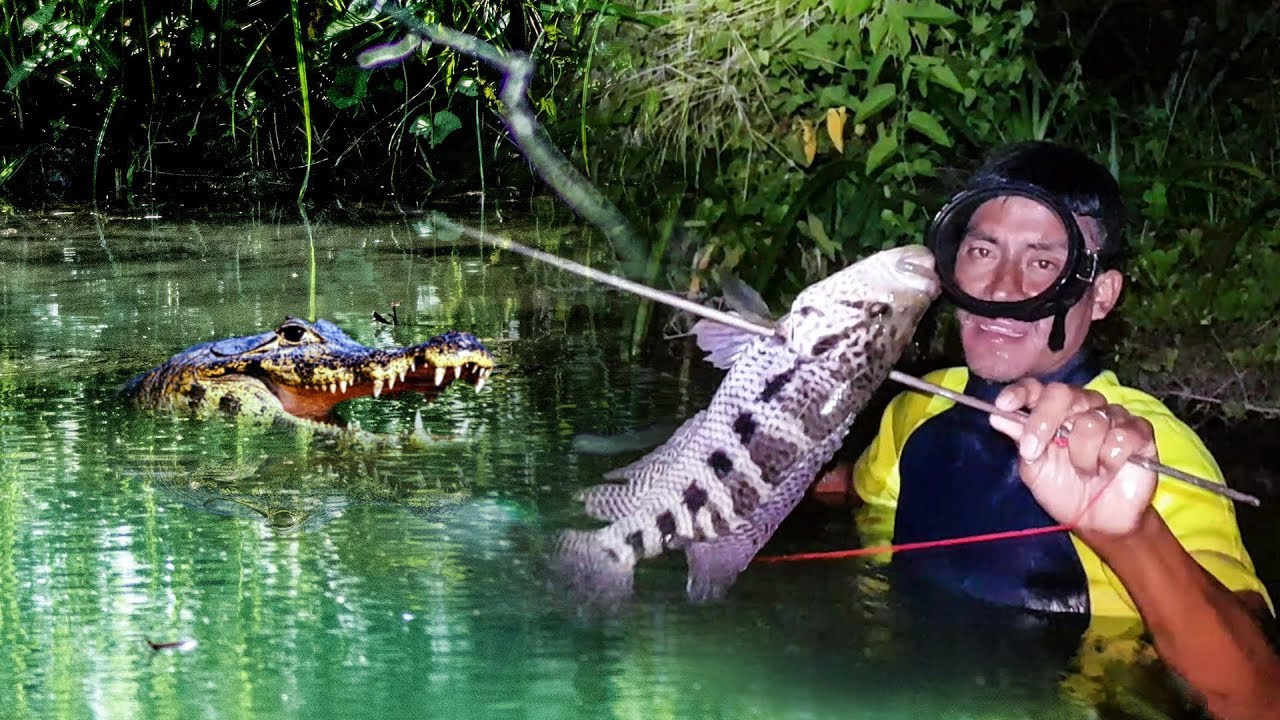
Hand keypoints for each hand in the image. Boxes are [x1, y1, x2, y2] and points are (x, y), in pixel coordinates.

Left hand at [988, 379, 1157, 536]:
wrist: (1098, 521)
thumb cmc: (1065, 492)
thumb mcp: (1034, 469)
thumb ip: (1021, 440)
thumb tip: (997, 416)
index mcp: (1054, 412)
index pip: (1037, 389)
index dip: (1020, 393)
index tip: (1002, 406)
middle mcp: (1083, 408)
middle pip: (1061, 394)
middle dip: (1043, 422)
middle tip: (1034, 451)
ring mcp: (1113, 417)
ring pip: (1091, 421)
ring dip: (1081, 455)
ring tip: (1085, 472)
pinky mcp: (1139, 433)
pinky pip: (1121, 436)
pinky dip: (1109, 459)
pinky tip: (1108, 470)